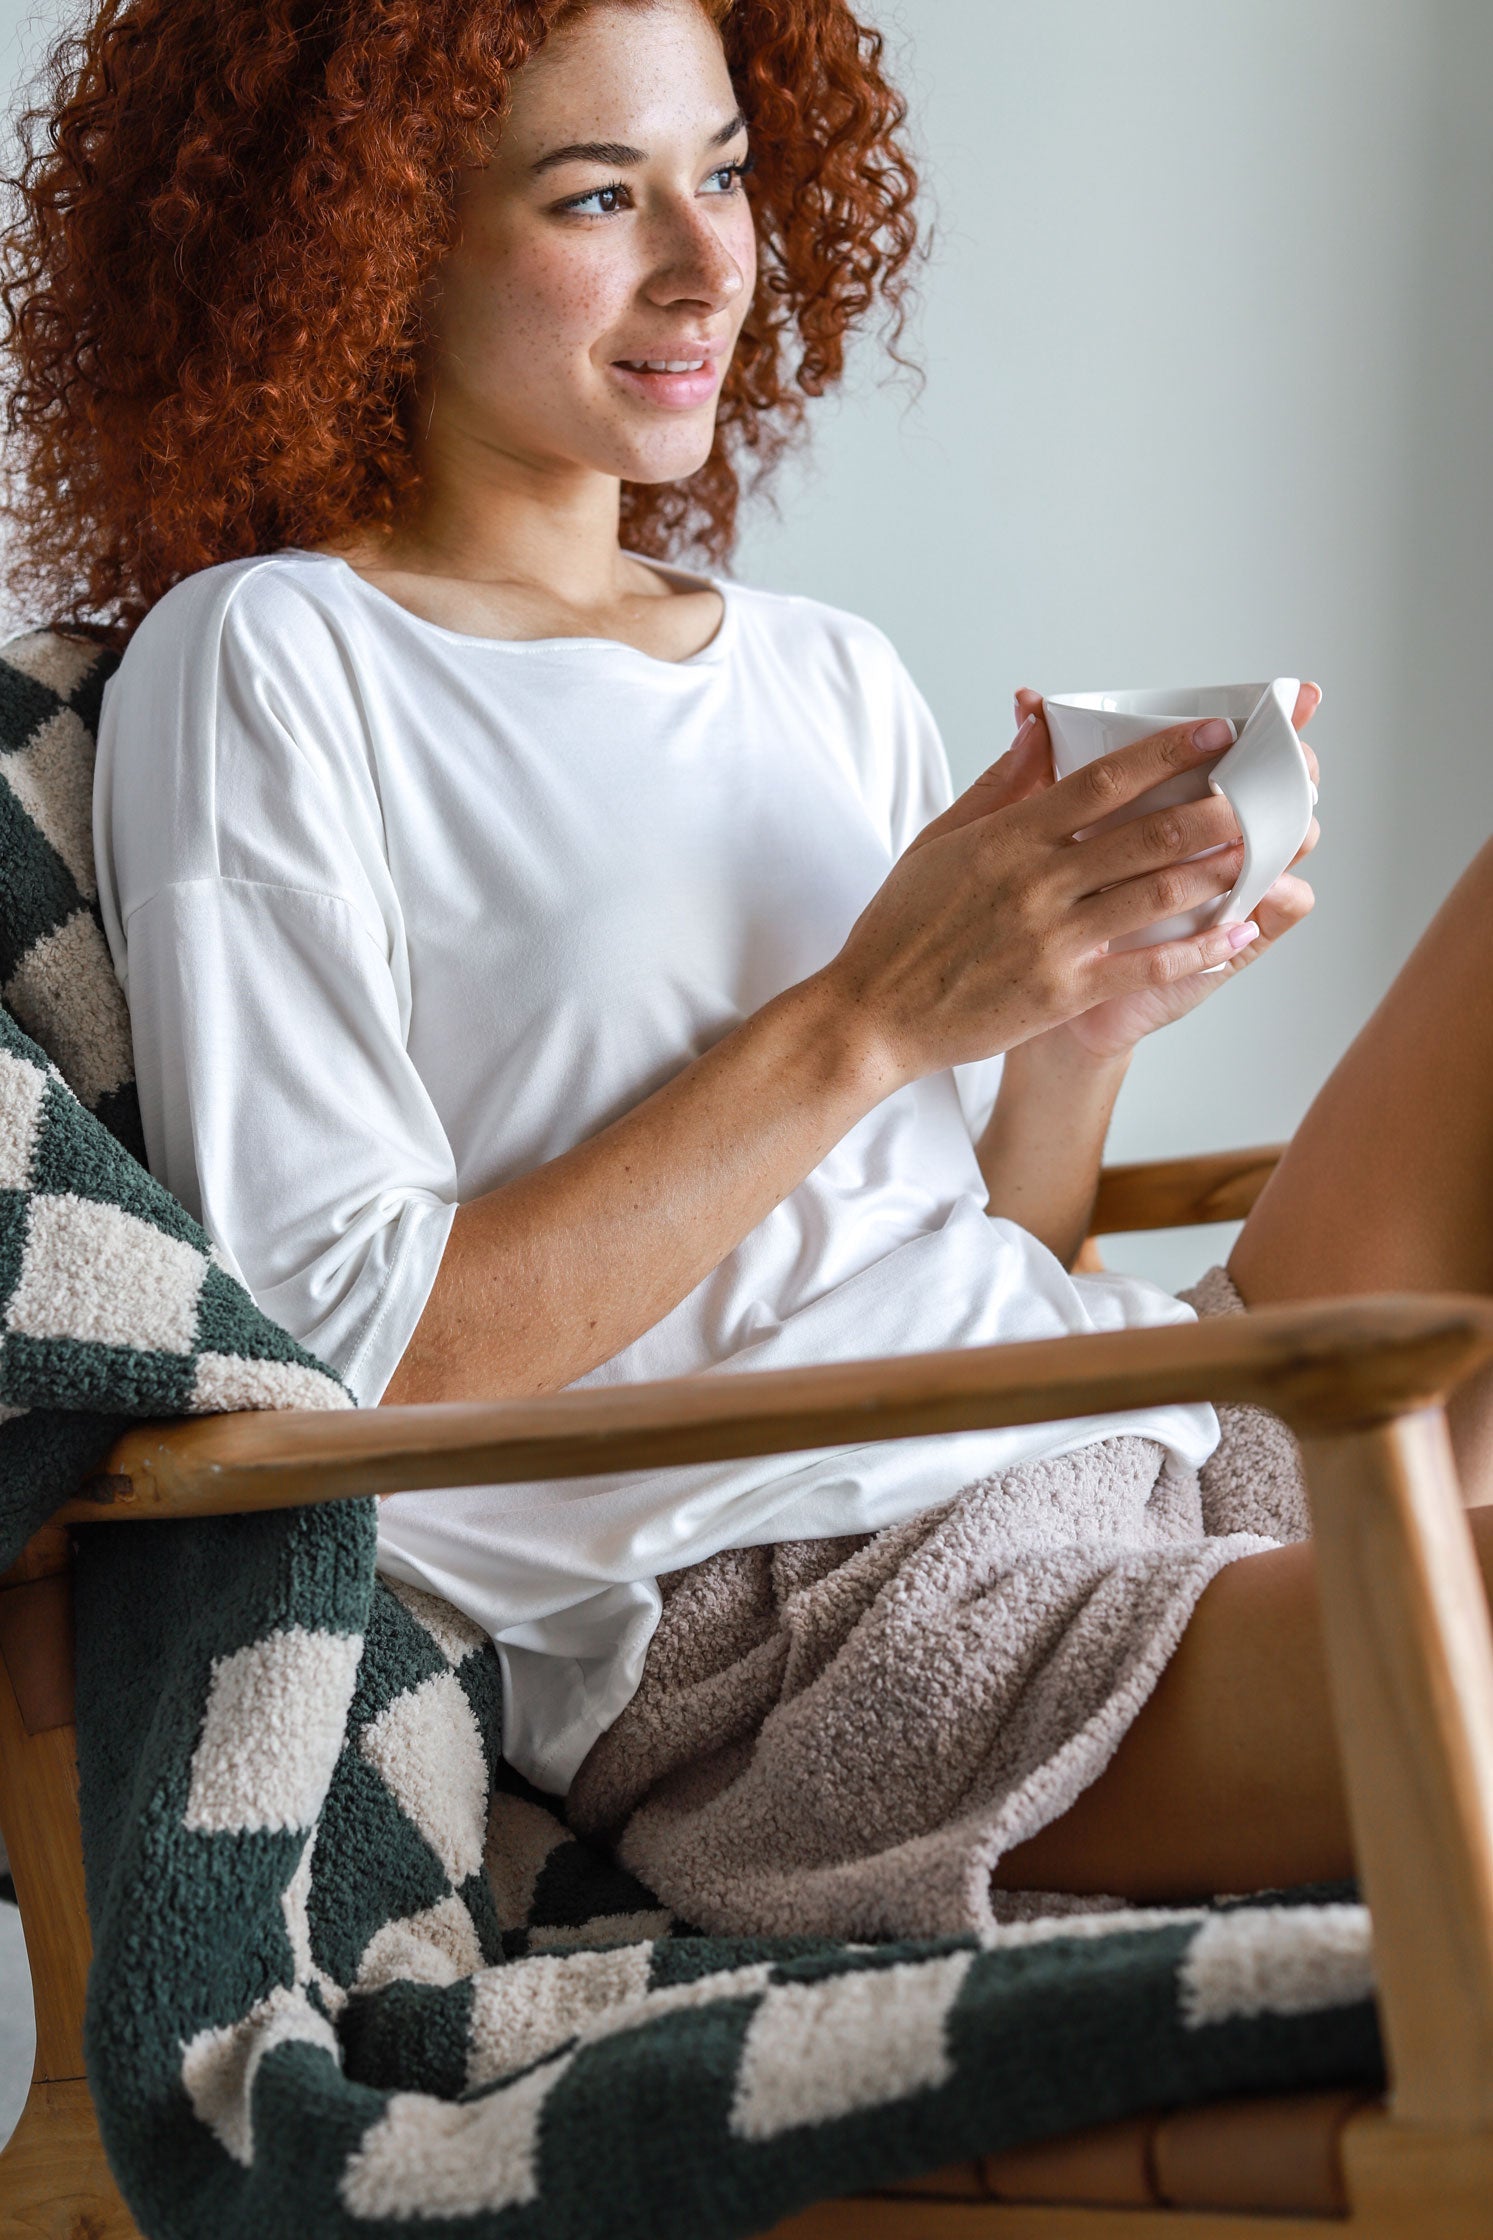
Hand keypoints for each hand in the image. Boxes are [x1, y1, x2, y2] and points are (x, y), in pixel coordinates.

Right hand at [822, 707, 1303, 1088]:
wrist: (873, 1014)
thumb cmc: (901, 926)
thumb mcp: (940, 840)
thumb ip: (998, 785)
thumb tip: (1038, 727)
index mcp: (1008, 838)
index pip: (1101, 780)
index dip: (1165, 752)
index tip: (1215, 733)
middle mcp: (1036, 883)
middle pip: (1145, 834)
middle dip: (1214, 808)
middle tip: (1261, 791)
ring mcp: (1052, 940)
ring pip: (1155, 895)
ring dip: (1218, 869)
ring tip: (1265, 850)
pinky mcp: (1061, 992)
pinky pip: (1143, 966)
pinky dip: (1196, 950)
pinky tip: (1235, 934)